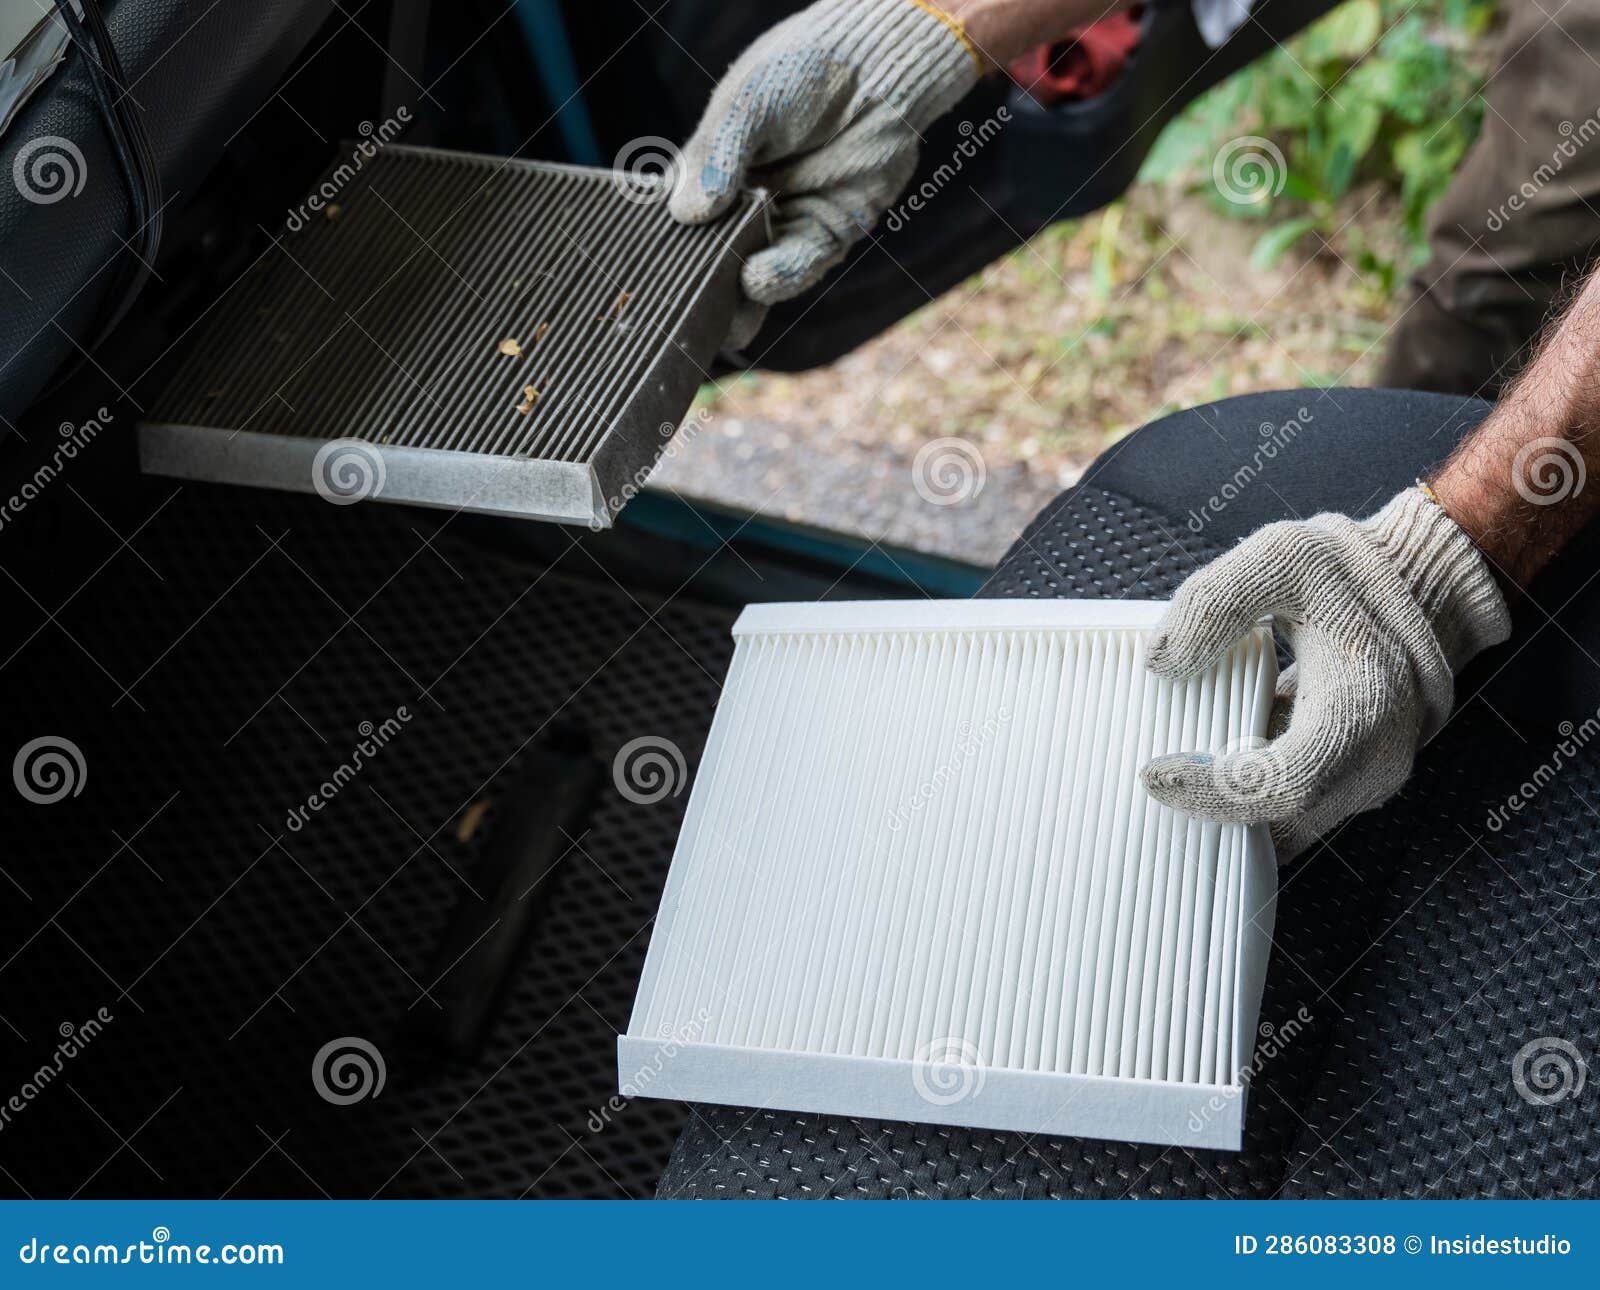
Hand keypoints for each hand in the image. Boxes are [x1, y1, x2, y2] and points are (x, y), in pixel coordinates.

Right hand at [669, 0, 981, 342]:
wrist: (879, 67)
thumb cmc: (805, 71)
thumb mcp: (747, 106)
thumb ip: (716, 158)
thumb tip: (685, 213)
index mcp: (712, 167)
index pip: (678, 212)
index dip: (663, 239)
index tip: (646, 265)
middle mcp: (743, 202)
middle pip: (713, 253)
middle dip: (699, 280)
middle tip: (678, 305)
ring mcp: (784, 221)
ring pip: (752, 269)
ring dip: (734, 293)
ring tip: (717, 307)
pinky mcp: (826, 234)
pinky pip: (798, 266)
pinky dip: (778, 277)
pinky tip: (756, 280)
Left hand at [1138, 488, 1510, 858]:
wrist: (1417, 587)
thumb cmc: (1349, 572)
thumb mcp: (1282, 556)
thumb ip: (1215, 602)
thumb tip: (1158, 661)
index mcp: (1362, 709)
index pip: (1285, 784)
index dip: (1215, 792)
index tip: (1154, 776)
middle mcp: (1374, 760)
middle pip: (1283, 825)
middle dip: (1211, 817)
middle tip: (1150, 788)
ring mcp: (1366, 778)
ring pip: (1288, 829)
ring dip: (1226, 816)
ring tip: (1166, 783)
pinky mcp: (1349, 778)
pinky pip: (1292, 810)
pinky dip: (1245, 802)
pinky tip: (1196, 768)